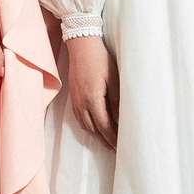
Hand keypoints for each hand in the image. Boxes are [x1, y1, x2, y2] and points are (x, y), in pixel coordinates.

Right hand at [64, 34, 117, 149]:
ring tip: (106, 140)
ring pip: (85, 125)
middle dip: (104, 140)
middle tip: (115, 148)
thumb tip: (119, 119)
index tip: (120, 146)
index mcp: (92, 100)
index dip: (112, 138)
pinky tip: (94, 126)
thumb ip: (116, 101)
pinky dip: (87, 125)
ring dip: (96, 135)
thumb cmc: (100, 59)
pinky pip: (79, 117)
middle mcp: (81, 103)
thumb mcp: (114, 79)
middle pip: (93, 129)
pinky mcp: (73, 96)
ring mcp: (75, 100)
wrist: (81, 45)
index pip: (104, 126)